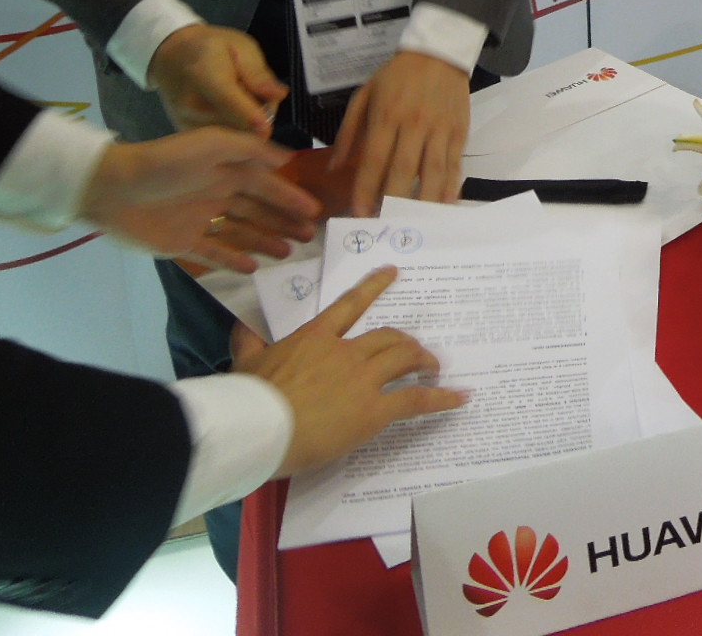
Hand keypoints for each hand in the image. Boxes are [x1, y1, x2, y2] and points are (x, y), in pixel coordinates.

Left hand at [79, 129, 320, 274]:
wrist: (114, 188)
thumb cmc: (167, 163)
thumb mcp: (213, 144)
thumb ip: (251, 150)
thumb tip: (288, 158)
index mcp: (225, 169)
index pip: (266, 184)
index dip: (290, 196)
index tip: (315, 209)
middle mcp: (217, 193)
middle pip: (258, 210)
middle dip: (284, 220)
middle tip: (310, 235)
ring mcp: (201, 220)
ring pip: (242, 232)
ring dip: (266, 240)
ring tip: (289, 251)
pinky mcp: (184, 243)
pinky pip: (214, 253)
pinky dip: (233, 259)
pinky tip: (253, 267)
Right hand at [150, 24, 287, 135]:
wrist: (172, 56)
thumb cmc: (211, 47)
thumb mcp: (241, 46)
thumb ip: (258, 73)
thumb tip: (278, 95)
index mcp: (206, 75)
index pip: (231, 103)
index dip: (253, 119)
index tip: (267, 130)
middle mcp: (192, 105)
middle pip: (238, 125)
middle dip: (260, 117)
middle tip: (260, 96)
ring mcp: (186, 122)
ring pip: (234, 137)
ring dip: (248, 125)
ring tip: (243, 101)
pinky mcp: (187, 135)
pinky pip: (222, 142)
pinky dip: (235, 131)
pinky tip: (231, 113)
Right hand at [233, 267, 466, 477]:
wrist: (258, 428)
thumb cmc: (251, 397)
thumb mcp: (247, 362)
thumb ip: (249, 341)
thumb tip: (243, 327)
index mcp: (315, 338)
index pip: (350, 305)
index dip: (374, 287)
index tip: (393, 272)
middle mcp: (346, 352)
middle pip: (388, 336)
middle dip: (405, 341)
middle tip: (416, 349)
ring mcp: (363, 379)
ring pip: (405, 358)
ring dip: (424, 360)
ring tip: (434, 368)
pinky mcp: (374, 410)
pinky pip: (416, 399)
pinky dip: (441, 398)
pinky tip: (458, 398)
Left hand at [328, 51, 471, 214]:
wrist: (439, 52)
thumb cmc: (397, 75)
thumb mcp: (364, 95)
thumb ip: (348, 132)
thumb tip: (336, 168)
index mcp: (386, 115)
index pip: (374, 159)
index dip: (366, 190)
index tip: (360, 214)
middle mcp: (414, 124)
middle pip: (403, 171)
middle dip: (393, 202)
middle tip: (385, 225)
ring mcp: (440, 129)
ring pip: (432, 172)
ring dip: (423, 202)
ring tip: (414, 224)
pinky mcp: (459, 132)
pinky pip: (454, 165)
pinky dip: (449, 188)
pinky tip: (443, 205)